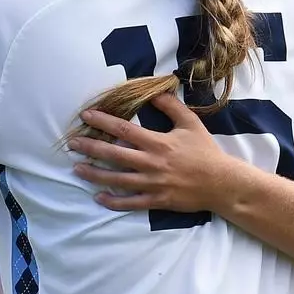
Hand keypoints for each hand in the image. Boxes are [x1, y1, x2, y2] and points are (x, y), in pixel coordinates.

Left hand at [72, 93, 238, 212]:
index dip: (102, 122)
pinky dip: (113, 202)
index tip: (85, 116)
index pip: (123, 129)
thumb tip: (155, 90)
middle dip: (90, 148)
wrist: (222, 183)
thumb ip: (171, 106)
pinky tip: (98, 197)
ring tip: (77, 169)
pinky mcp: (156, 200)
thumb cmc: (206, 152)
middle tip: (71, 143)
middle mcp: (151, 163)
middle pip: (113, 154)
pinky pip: (130, 203)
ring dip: (94, 174)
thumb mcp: (191, 123)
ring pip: (117, 180)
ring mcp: (152, 183)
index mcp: (157, 142)